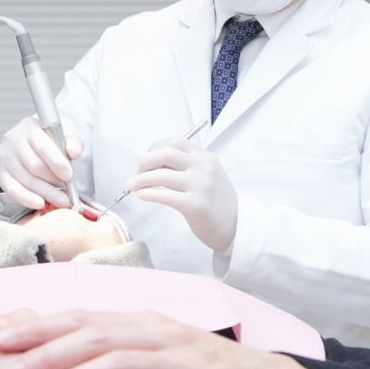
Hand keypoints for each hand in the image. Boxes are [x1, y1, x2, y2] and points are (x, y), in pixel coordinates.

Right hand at [0, 116, 83, 210]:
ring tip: (60, 199)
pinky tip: (41, 203)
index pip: (43, 146)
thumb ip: (72, 144)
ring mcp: (5, 157)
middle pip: (34, 166)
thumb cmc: (48, 144)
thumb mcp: (62, 139)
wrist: (26, 147)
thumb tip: (75, 153)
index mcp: (30, 127)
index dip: (57, 163)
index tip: (69, 176)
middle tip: (66, 193)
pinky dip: (28, 199)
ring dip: (45, 193)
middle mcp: (13, 140)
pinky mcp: (0, 173)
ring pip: (26, 179)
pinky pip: (13, 190)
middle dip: (53, 182)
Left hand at [0, 310, 307, 368]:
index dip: (40, 327)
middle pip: (82, 321)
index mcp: (138, 325)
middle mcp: (147, 323)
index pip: (80, 320)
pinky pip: (130, 361)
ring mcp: (166, 337)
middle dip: (35, 333)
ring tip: (22, 367)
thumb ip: (123, 367)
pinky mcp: (180, 357)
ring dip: (56, 353)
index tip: (2, 339)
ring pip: (101, 338)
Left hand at [127, 135, 237, 252]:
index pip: (174, 142)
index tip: (145, 162)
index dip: (154, 149)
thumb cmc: (217, 202)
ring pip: (161, 176)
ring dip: (140, 180)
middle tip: (136, 175)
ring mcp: (201, 186)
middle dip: (144, 162)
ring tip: (132, 186)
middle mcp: (204, 168)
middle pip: (165, 154)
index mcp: (205, 157)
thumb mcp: (207, 175)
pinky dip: (148, 194)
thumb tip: (153, 164)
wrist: (237, 226)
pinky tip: (142, 196)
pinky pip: (165, 196)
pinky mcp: (196, 206)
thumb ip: (185, 166)